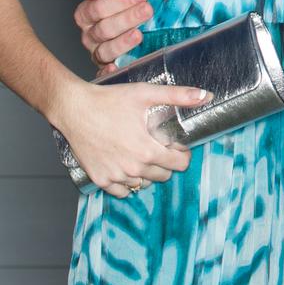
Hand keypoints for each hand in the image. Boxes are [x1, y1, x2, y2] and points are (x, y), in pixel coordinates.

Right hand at [53, 77, 210, 197]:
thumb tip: (206, 96)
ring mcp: (116, 176)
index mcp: (148, 151)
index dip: (182, 153)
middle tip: (158, 145)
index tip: (176, 144)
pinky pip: (122, 191)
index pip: (180, 164)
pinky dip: (127, 182)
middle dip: (165, 161)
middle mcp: (133, 169)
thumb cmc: (110, 100)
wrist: (75, 109)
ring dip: (147, 172)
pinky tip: (126, 165)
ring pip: (143, 184)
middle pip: (163, 175)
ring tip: (141, 153)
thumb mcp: (146, 93)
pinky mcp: (100, 179)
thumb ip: (179, 96)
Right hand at [74, 0, 153, 72]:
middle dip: (127, 18)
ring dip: (123, 42)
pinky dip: (107, 72)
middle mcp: (89, 34)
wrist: (131, 13)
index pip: (98, 8)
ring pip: (106, 50)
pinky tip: (116, 66)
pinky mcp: (106, 66)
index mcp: (86, 14)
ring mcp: (97, 52)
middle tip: (147, 10)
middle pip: (105, 29)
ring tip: (139, 34)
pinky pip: (102, 73)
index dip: (120, 1)